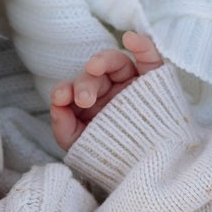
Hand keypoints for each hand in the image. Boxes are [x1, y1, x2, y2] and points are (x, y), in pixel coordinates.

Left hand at [49, 31, 161, 149]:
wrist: (150, 172)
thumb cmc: (114, 157)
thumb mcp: (82, 146)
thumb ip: (64, 128)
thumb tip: (56, 105)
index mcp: (93, 105)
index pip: (75, 89)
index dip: (65, 90)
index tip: (60, 97)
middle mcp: (111, 92)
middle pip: (94, 76)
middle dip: (85, 83)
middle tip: (83, 99)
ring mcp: (133, 85)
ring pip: (117, 62)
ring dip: (103, 61)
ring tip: (94, 67)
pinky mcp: (155, 83)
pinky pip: (150, 59)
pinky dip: (142, 45)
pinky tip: (130, 38)